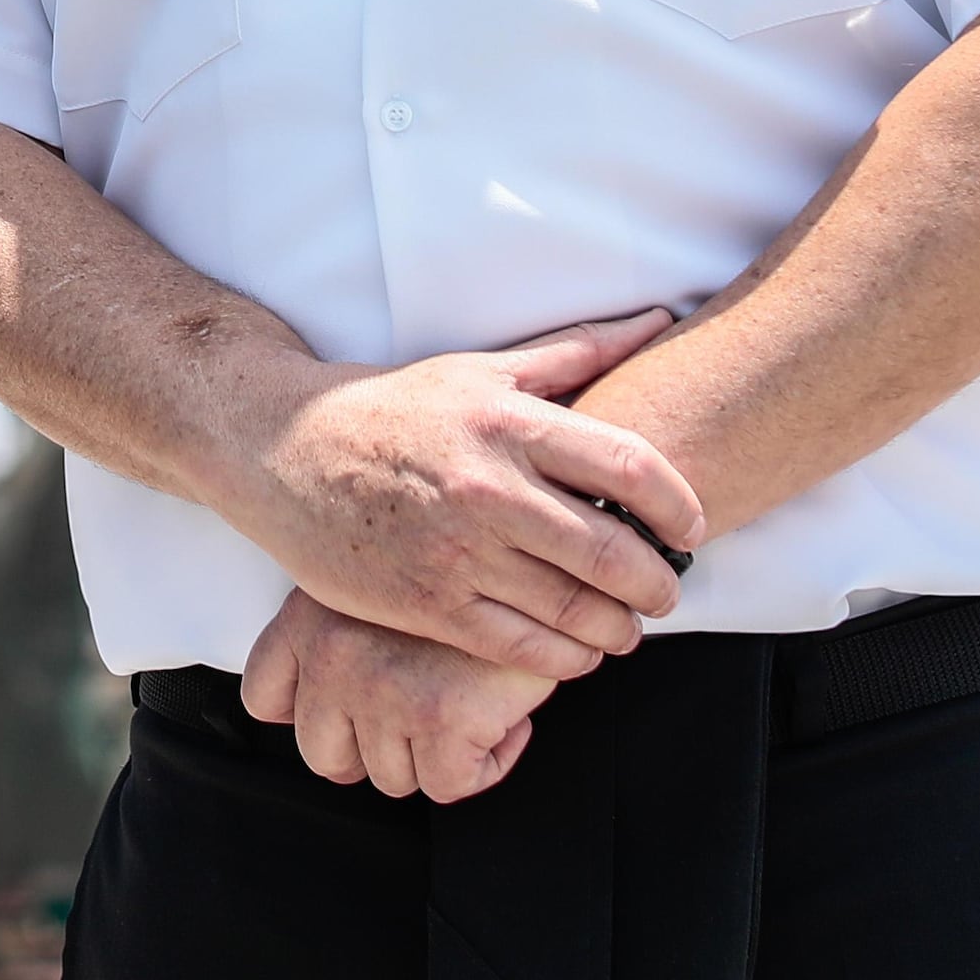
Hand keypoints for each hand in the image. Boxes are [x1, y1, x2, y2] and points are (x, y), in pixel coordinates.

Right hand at [208, 311, 701, 674]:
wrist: (285, 449)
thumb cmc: (395, 408)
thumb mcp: (481, 369)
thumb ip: (575, 352)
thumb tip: (659, 322)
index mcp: (510, 422)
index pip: (629, 467)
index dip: (680, 505)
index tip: (694, 527)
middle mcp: (489, 487)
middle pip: (612, 550)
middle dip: (659, 582)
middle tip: (670, 590)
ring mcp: (458, 551)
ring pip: (572, 608)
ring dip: (619, 627)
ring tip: (629, 626)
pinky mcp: (428, 603)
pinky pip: (520, 645)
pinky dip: (566, 657)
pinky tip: (579, 650)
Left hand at [240, 592, 555, 802]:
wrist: (547, 560)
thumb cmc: (471, 574)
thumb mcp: (382, 585)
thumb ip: (344, 633)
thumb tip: (316, 711)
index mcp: (310, 619)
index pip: (264, 698)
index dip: (316, 718)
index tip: (353, 714)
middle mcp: (333, 655)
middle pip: (325, 756)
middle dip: (378, 747)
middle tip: (425, 712)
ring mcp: (381, 689)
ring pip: (391, 777)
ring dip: (437, 752)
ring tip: (467, 698)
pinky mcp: (438, 718)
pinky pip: (449, 785)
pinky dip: (483, 763)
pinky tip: (502, 715)